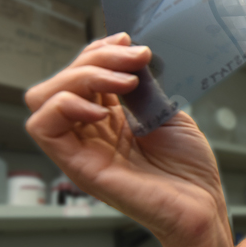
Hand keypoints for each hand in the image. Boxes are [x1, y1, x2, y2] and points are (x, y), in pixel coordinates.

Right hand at [25, 33, 227, 245]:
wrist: (202, 205)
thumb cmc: (190, 168)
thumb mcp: (167, 112)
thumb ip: (144, 86)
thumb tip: (129, 56)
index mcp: (110, 117)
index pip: (83, 74)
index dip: (100, 51)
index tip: (130, 42)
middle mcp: (90, 131)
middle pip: (61, 81)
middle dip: (95, 58)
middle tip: (135, 59)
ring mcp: (82, 148)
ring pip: (44, 98)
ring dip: (80, 77)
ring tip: (124, 81)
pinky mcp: (78, 166)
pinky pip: (43, 128)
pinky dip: (65, 106)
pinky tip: (102, 109)